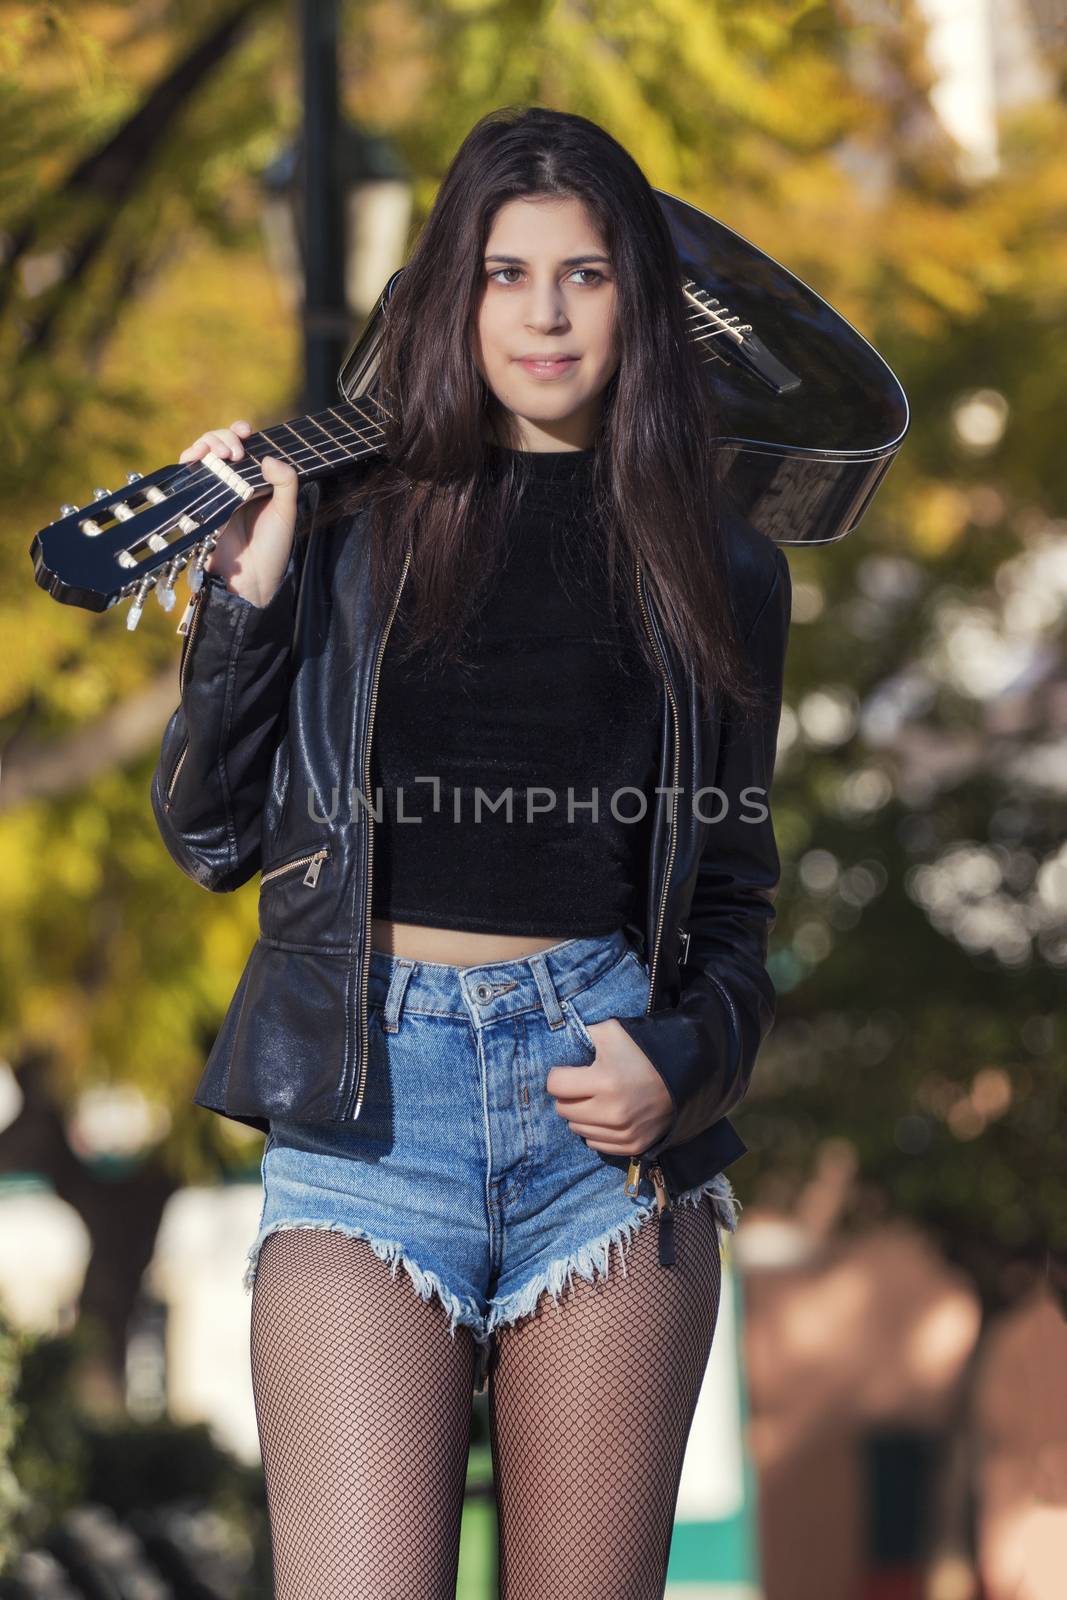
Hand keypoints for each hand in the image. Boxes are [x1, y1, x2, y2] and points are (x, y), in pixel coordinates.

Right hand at [178, 420, 299, 606]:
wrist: (251, 580)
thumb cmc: (272, 548)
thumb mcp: (286, 512)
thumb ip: (286, 482)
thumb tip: (268, 457)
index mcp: (254, 481)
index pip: (243, 446)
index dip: (239, 433)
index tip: (246, 432)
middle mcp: (232, 483)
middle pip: (218, 445)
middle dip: (222, 437)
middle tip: (235, 451)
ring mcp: (213, 493)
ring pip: (201, 456)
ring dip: (206, 444)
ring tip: (221, 453)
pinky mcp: (196, 505)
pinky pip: (187, 477)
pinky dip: (188, 461)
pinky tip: (198, 459)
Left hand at [546, 1019, 673, 1155]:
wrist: (685, 1075)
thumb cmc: (644, 1050)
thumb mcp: (612, 1031)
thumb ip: (582, 1035)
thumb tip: (560, 1045)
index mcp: (605, 1081)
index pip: (555, 1085)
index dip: (559, 1075)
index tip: (570, 1071)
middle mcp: (612, 1112)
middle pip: (563, 1110)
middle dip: (569, 1095)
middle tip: (584, 1085)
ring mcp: (623, 1132)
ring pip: (576, 1128)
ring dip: (581, 1114)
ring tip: (597, 1099)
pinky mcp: (632, 1146)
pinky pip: (595, 1143)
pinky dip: (596, 1130)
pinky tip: (607, 1115)